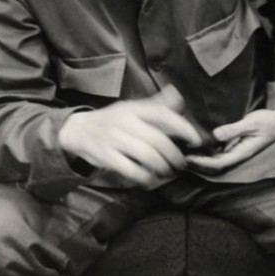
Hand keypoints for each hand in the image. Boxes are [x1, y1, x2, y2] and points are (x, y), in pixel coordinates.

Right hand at [58, 84, 202, 188]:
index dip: (182, 127)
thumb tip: (177, 95)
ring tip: (169, 172)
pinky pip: (131, 170)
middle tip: (181, 163)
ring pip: (147, 156)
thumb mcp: (132, 107)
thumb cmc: (112, 119)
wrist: (79, 129)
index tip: (195, 140)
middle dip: (174, 155)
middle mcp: (126, 121)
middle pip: (157, 140)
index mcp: (134, 108)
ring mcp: (115, 139)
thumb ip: (156, 105)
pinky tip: (151, 179)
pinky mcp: (107, 157)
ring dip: (162, 168)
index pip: (162, 114)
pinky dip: (145, 178)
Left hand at [185, 109, 274, 174]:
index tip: (187, 158)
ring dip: (200, 157)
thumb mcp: (252, 123)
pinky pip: (219, 151)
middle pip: (213, 165)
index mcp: (242, 153)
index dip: (201, 163)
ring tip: (182, 150)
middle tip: (178, 157)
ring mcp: (236, 150)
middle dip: (196, 164)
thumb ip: (234, 129)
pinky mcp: (236, 144)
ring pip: (215, 159)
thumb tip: (215, 135)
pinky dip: (207, 150)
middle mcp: (237, 155)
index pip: (217, 164)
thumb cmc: (269, 122)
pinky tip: (196, 144)